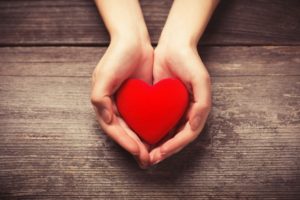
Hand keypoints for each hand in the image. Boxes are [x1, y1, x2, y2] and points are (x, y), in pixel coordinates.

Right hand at [91, 38, 152, 167]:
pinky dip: (150, 129)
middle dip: (135, 147)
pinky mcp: (140, 100)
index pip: (114, 129)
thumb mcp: (104, 76)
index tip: (138, 152)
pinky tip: (159, 137)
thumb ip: (100, 98)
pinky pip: (144, 119)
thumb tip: (106, 119)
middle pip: (124, 133)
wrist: (134, 40)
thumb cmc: (117, 56)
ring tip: (153, 155)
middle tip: (147, 160)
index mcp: (103, 103)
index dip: (125, 142)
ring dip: (142, 143)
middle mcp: (114, 106)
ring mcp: (128, 104)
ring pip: (135, 129)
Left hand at [148, 0, 217, 164]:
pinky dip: (151, 131)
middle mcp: (187, 113)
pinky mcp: (163, 104)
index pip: (186, 135)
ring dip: (156, 145)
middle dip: (163, 151)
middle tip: (149, 160)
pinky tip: (140, 136)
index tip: (159, 154)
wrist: (174, 45)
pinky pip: (157, 122)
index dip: (173, 147)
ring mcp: (175, 109)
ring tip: (144, 154)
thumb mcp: (200, 80)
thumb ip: (202, 105)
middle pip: (176, 138)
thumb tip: (193, 127)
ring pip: (166, 133)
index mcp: (197, 110)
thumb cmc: (189, 61)